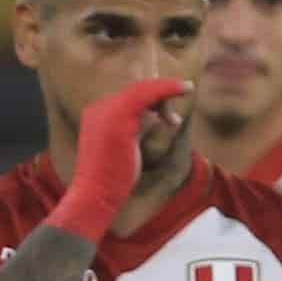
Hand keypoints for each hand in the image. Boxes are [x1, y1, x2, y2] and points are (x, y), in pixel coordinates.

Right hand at [54, 75, 192, 238]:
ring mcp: (108, 110)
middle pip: (139, 89)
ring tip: (174, 122)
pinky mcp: (120, 115)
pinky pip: (149, 93)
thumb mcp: (126, 148)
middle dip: (162, 98)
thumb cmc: (112, 177)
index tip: (170, 109)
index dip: (155, 98)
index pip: (130, 95)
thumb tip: (157, 117)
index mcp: (97, 113)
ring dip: (167, 96)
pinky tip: (186, 87)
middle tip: (173, 121)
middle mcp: (100, 107)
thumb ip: (137, 129)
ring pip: (145, 89)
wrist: (95, 193)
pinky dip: (169, 87)